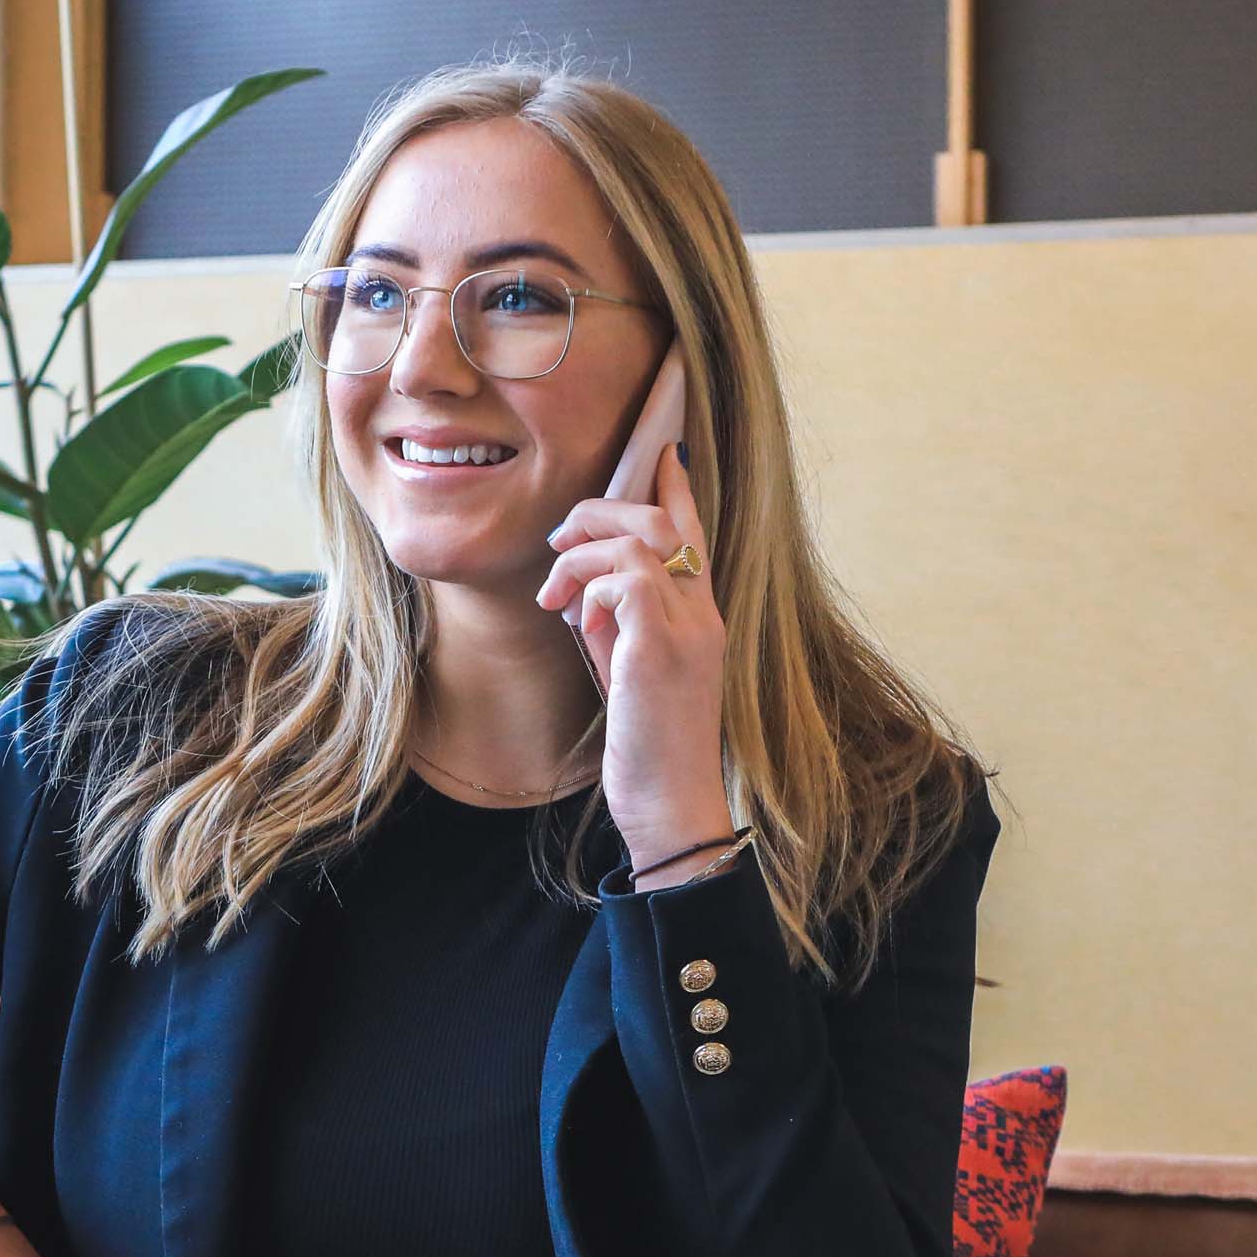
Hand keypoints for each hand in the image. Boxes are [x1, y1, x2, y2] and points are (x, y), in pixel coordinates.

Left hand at [536, 434, 730, 862]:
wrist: (671, 804)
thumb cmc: (648, 747)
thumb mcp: (629, 672)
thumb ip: (618, 625)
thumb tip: (584, 592)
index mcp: (700, 617)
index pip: (694, 533)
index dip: (675, 488)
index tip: (661, 452)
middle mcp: (703, 614)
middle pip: (660, 520)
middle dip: (600, 512)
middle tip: (558, 542)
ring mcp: (688, 629)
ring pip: (639, 540)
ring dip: (582, 553)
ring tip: (553, 592)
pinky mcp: (661, 649)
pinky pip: (625, 579)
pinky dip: (590, 588)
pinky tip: (576, 620)